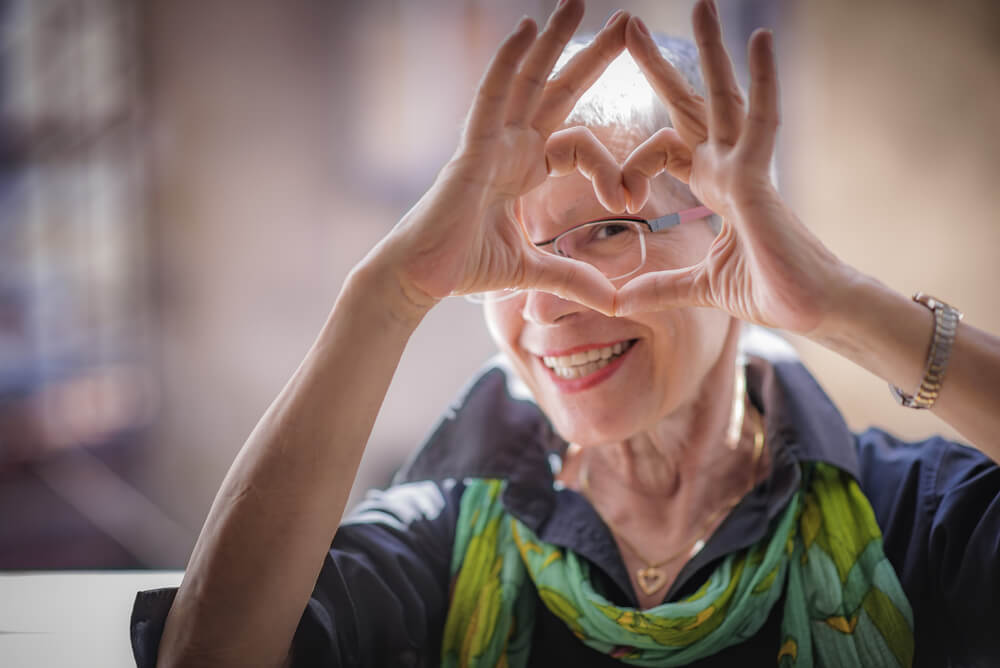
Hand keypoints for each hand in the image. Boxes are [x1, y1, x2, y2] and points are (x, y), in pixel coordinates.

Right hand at [375, 2, 630, 317]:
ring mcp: (489, 143)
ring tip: (578, 1)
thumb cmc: (463, 267)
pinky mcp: (470, 150)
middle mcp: (509, 147)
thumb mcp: (532, 270)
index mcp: (525, 169)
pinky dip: (507, 63)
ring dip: (552, 40)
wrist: (420, 280)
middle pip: (557, 90)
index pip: (579, 144)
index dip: (610, 165)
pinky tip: (524, 29)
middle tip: (627, 21)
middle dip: (591, 56)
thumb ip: (572, 277)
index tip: (631, 197)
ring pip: (526, 81)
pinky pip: (490, 97)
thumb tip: (613, 300)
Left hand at [615, 0, 852, 334]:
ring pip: (725, 98)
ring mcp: (747, 169)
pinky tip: (758, 37)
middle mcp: (729, 169)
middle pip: (691, 106)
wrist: (814, 312)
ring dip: (710, 51)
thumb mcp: (698, 287)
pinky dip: (763, 80)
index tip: (616, 198)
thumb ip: (659, 287)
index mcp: (715, 187)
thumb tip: (616, 301)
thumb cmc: (770, 292)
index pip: (666, 150)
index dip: (633, 164)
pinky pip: (762, 120)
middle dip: (662, 68)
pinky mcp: (762, 180)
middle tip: (633, 27)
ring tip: (702, 4)